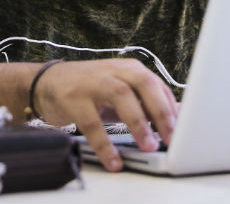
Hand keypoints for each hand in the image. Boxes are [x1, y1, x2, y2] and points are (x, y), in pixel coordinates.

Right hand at [33, 59, 177, 171]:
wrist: (47, 82)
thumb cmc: (89, 88)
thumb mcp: (120, 90)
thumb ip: (146, 102)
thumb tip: (179, 115)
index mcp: (129, 68)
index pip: (157, 86)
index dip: (171, 109)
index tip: (182, 132)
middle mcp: (113, 71)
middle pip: (144, 84)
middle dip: (160, 111)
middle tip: (170, 137)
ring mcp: (92, 82)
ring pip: (121, 96)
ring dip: (138, 123)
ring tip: (148, 146)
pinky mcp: (73, 98)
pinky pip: (92, 123)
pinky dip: (105, 144)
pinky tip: (113, 160)